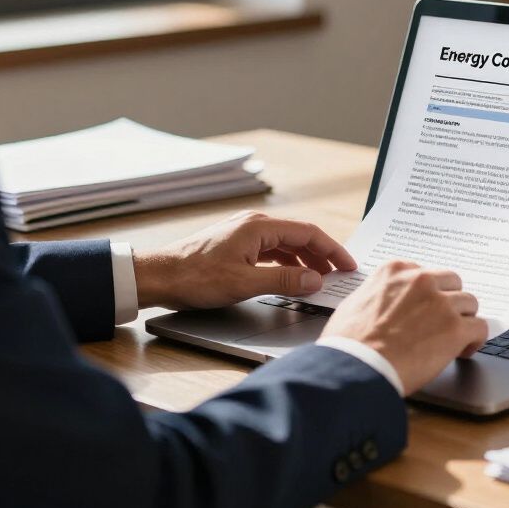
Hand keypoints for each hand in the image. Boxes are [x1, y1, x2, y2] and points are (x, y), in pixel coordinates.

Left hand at [132, 211, 355, 309]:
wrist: (159, 276)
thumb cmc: (195, 277)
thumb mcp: (245, 283)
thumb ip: (285, 281)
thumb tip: (316, 280)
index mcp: (259, 226)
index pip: (309, 233)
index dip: (333, 250)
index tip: (349, 265)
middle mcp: (254, 224)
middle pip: (300, 237)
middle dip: (322, 256)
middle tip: (340, 274)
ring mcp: (245, 233)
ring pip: (286, 244)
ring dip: (305, 261)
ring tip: (320, 279)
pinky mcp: (237, 244)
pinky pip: (272, 250)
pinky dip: (287, 264)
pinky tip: (292, 277)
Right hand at [321, 260, 488, 394]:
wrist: (357, 367)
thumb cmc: (348, 344)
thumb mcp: (354, 304)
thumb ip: (377, 295)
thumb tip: (383, 304)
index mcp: (395, 271)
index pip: (425, 274)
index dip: (429, 293)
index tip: (428, 306)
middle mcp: (421, 281)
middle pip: (452, 283)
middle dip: (450, 302)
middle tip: (443, 321)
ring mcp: (441, 303)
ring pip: (469, 303)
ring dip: (463, 320)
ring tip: (455, 338)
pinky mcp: (455, 329)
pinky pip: (480, 327)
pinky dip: (474, 340)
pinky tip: (464, 350)